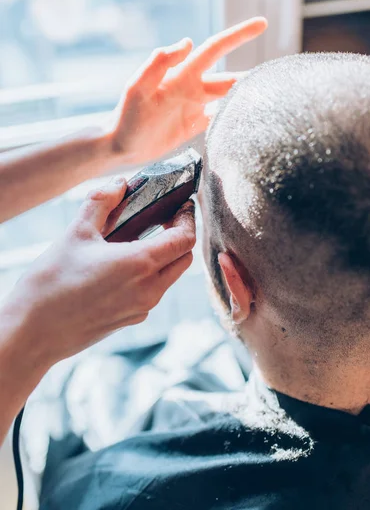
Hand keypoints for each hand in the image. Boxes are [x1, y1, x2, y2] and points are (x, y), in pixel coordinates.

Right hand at [1, 178, 195, 367]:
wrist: (33, 332)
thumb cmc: (51, 282)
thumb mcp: (76, 233)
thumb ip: (101, 202)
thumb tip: (120, 184)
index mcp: (140, 264)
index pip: (185, 239)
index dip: (188, 219)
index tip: (181, 206)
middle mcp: (149, 289)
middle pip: (184, 259)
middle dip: (180, 237)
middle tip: (163, 219)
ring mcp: (142, 308)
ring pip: (170, 277)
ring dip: (165, 257)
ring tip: (140, 240)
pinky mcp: (131, 320)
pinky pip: (152, 293)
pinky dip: (149, 276)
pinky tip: (123, 267)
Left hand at [110, 17, 266, 163]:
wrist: (120, 146)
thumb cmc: (126, 116)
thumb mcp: (137, 87)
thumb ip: (158, 64)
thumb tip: (188, 41)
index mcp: (183, 74)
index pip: (215, 48)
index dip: (238, 35)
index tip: (262, 23)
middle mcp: (193, 87)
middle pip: (230, 77)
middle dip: (254, 74)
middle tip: (282, 75)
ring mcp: (196, 105)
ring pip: (229, 96)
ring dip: (248, 95)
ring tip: (273, 96)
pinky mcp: (196, 124)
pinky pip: (221, 116)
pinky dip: (236, 115)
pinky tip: (250, 117)